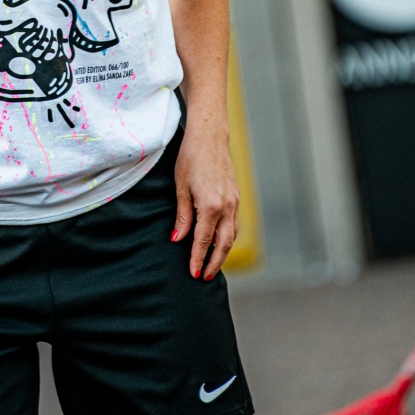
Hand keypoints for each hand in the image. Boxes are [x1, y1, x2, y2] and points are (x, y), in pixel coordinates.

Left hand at [171, 134, 239, 279]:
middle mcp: (226, 206)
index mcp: (210, 206)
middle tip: (205, 277)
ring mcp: (234, 202)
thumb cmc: (190, 158)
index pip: (203, 241)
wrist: (209, 137)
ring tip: (212, 265)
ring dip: (222, 252)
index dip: (197, 259)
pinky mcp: (236, 197)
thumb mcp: (180, 188)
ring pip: (231, 235)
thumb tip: (177, 239)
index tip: (193, 274)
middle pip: (223, 244)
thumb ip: (182, 216)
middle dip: (214, 263)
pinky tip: (219, 242)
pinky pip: (234, 224)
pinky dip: (227, 237)